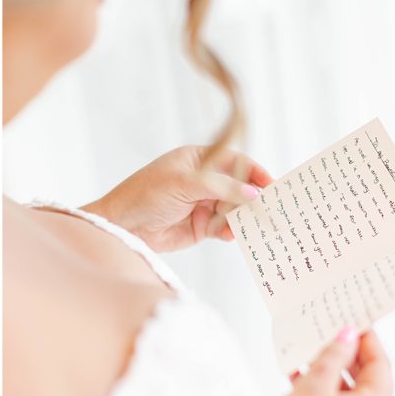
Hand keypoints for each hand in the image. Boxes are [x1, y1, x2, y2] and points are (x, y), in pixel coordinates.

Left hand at [81, 145, 272, 251]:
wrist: (122, 227)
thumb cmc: (146, 195)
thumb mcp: (186, 184)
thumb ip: (222, 188)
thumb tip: (254, 195)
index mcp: (199, 160)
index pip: (235, 162)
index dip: (255, 172)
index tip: (273, 185)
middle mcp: (205, 180)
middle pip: (239, 187)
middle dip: (253, 198)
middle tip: (270, 209)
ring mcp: (204, 203)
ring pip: (235, 209)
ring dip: (242, 217)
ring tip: (249, 226)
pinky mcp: (203, 226)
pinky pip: (225, 227)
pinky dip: (231, 231)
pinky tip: (230, 235)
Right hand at [263, 328, 392, 395]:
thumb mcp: (312, 390)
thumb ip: (333, 358)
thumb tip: (349, 336)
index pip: (381, 366)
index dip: (366, 341)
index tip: (352, 321)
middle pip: (369, 385)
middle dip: (346, 360)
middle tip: (326, 336)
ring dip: (332, 381)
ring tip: (307, 360)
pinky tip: (301, 388)